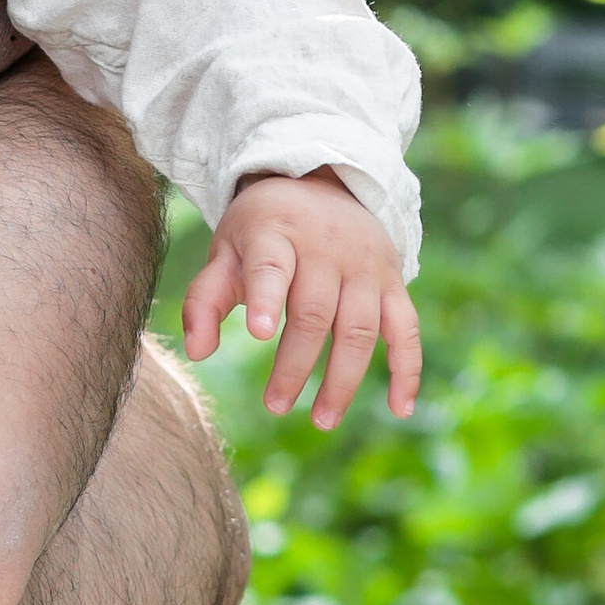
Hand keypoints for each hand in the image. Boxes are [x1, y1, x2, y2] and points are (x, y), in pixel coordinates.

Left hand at [181, 168, 421, 427]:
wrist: (321, 184)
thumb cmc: (262, 231)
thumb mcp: (226, 250)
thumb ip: (205, 299)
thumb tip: (197, 353)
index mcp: (275, 233)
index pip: (271, 265)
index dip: (266, 297)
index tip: (258, 332)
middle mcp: (325, 247)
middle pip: (314, 312)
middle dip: (295, 364)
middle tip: (275, 406)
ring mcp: (365, 265)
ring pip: (359, 328)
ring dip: (343, 379)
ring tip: (322, 420)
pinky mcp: (393, 281)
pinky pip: (406, 328)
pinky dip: (407, 369)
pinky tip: (400, 409)